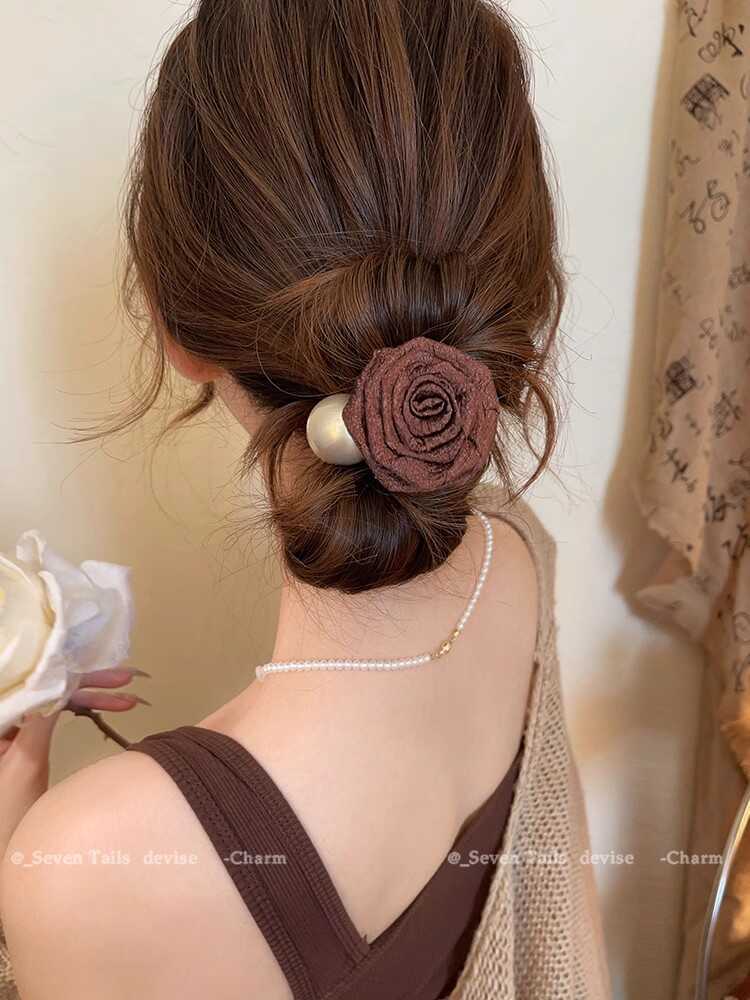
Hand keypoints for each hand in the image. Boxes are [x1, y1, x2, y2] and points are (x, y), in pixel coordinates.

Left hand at [0, 667, 148, 855]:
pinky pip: (52, 716)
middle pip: (46, 688)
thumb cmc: (5, 820)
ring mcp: (11, 731)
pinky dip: (81, 712)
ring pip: (53, 700)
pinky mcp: (21, 743)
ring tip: (127, 699)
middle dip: (87, 685)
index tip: (105, 671)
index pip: (35, 682)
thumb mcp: (24, 766)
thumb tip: (65, 682)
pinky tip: (107, 708)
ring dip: (90, 698)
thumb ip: (39, 723)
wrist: (4, 860)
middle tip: (125, 681)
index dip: (72, 673)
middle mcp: (3, 719)